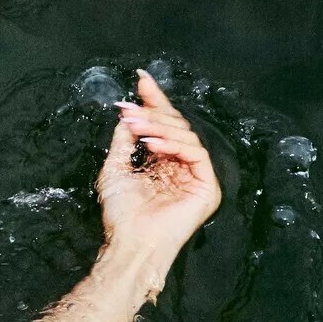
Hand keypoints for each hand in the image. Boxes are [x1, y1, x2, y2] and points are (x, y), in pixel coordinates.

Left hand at [96, 70, 220, 264]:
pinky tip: (150, 143)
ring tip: (134, 124)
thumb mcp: (116, 168)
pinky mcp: (206, 185)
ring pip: (185, 136)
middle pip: (177, 126)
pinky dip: (172, 144)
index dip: (155, 101)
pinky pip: (196, 153)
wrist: (130, 242)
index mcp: (165, 162)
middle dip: (153, 111)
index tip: (142, 79)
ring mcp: (197, 176)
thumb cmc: (122, 214)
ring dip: (157, 127)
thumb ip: (124, 140)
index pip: (164, 125)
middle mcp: (184, 166)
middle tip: (130, 106)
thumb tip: (127, 114)